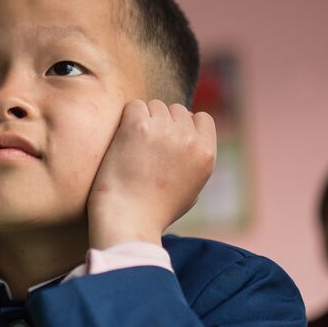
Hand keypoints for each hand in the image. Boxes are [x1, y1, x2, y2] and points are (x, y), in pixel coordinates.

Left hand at [89, 99, 215, 248]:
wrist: (128, 220)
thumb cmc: (154, 212)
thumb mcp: (191, 190)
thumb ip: (194, 163)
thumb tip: (191, 139)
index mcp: (206, 154)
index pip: (201, 118)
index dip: (184, 125)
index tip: (168, 139)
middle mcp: (189, 139)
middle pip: (177, 110)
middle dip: (162, 122)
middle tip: (144, 146)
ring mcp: (165, 130)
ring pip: (155, 106)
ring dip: (143, 119)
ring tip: (132, 147)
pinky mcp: (138, 125)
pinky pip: (134, 106)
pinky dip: (126, 119)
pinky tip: (121, 140)